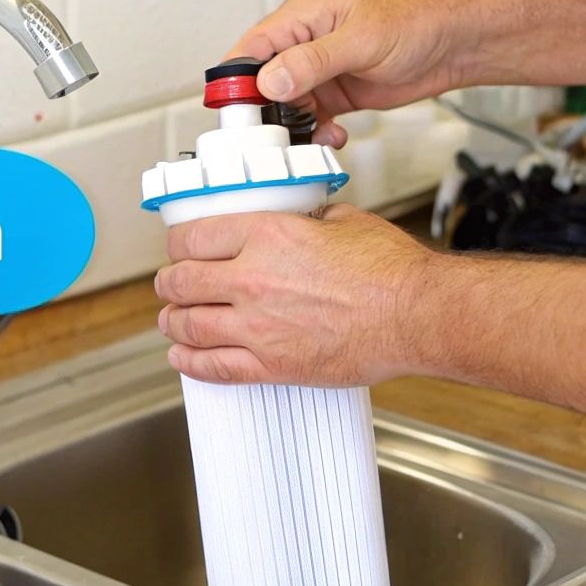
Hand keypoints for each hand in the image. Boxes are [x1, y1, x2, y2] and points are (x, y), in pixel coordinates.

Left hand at [154, 204, 437, 385]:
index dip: (178, 243)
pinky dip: (190, 362)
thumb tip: (297, 218)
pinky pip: (214, 367)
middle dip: (170, 283)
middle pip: (181, 282)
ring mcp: (258, 327)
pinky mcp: (272, 365)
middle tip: (171, 284)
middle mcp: (252, 279)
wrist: (415, 315)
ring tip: (171, 319)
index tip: (180, 247)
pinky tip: (183, 356)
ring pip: (188, 325)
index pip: (193, 237)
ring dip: (172, 321)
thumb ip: (305, 218)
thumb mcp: (342, 220)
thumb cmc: (390, 271)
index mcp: (266, 236)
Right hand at [229, 0, 476, 147]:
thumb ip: (311, 61)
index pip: (252, 49)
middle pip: (264, 82)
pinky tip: (331, 137)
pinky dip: (317, 132)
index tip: (236, 114)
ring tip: (310, 139)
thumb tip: (270, 80)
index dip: (236, 81)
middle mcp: (306, 42)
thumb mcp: (360, 39)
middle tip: (272, 137)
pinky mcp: (340, 92)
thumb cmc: (417, 17)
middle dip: (265, 111)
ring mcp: (323, 70)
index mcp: (303, 16)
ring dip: (294, 127)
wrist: (458, 40)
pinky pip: (314, 118)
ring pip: (287, 105)